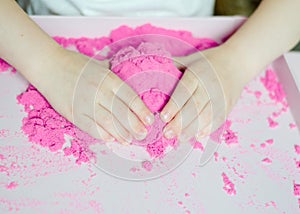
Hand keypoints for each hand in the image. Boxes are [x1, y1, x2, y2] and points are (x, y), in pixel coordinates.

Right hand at [32, 48, 153, 143]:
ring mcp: (86, 102)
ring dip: (121, 133)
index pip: (130, 98)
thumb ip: (114, 74)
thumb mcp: (99, 64)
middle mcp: (99, 90)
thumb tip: (129, 81)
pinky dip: (102, 134)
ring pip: (108, 122)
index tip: (150, 120)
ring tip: (129, 140)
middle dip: (135, 126)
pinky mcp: (73, 112)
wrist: (49, 65)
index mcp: (108, 78)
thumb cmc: (76, 64)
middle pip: (122, 112)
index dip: (142, 111)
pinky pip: (91, 126)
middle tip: (143, 134)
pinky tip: (111, 139)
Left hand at [160, 46, 247, 141]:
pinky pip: (219, 119)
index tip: (163, 117)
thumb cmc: (209, 61)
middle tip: (167, 133)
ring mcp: (222, 96)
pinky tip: (197, 137)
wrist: (238, 62)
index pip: (185, 90)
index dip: (174, 105)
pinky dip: (208, 129)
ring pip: (207, 115)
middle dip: (181, 121)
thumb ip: (174, 64)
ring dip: (193, 129)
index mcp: (198, 72)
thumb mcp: (192, 58)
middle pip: (195, 105)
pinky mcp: (229, 105)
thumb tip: (153, 67)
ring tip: (179, 139)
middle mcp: (210, 85)